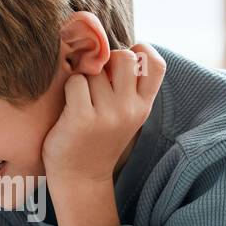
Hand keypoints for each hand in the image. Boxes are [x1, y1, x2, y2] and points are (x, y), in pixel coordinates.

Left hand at [41, 44, 165, 184]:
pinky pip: (75, 82)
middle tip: (96, 80)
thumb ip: (127, 86)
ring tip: (82, 101)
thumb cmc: (98, 138)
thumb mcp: (124, 114)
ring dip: (83, 78)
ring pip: (94, 69)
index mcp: (143, 106)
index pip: (156, 64)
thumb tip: (112, 47)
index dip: (140, 51)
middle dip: (106, 61)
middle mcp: (130, 109)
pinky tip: (70, 108)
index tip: (121, 64)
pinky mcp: (83, 118)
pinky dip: (69, 90)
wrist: (80, 178)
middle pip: (124, 56)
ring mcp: (108, 114)